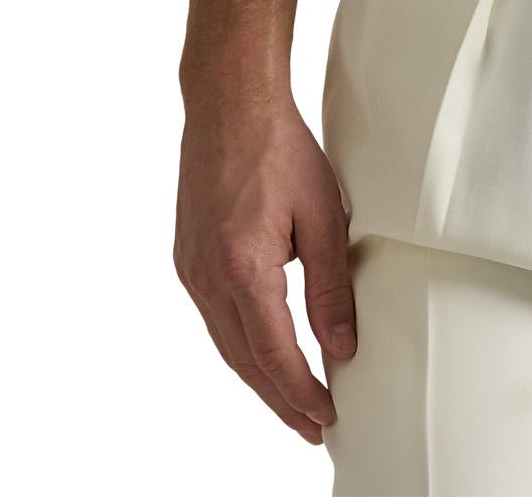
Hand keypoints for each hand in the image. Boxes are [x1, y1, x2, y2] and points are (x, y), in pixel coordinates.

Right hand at [174, 91, 354, 443]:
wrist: (229, 105)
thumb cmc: (278, 148)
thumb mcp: (322, 215)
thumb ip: (332, 286)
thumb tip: (342, 345)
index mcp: (241, 269)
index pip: (273, 354)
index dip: (300, 393)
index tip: (326, 418)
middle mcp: (207, 278)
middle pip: (245, 361)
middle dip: (281, 399)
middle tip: (314, 427)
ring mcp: (191, 270)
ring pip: (227, 344)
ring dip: (261, 377)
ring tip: (295, 401)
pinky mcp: (189, 258)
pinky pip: (216, 319)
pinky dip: (242, 345)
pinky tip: (265, 352)